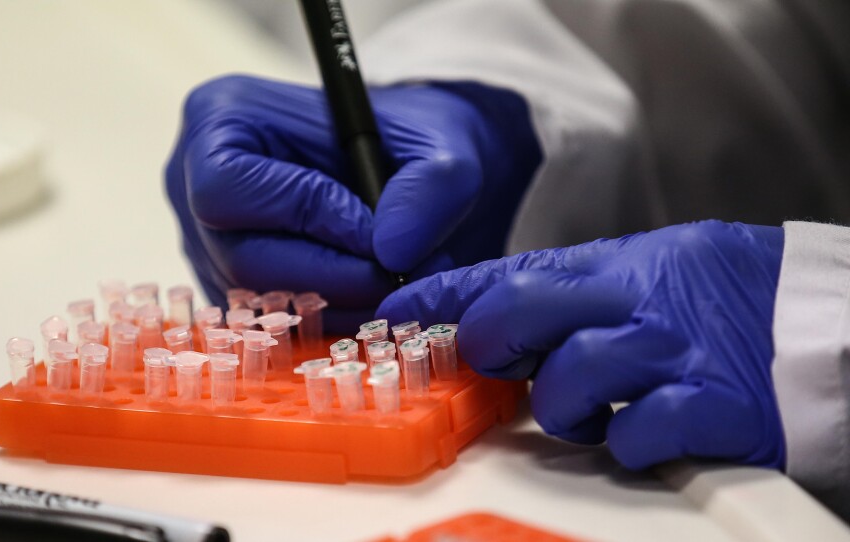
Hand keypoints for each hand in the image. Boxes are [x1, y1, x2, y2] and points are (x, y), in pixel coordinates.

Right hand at [165, 75, 540, 332]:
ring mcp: (205, 239)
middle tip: (396, 280)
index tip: (378, 238)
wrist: (407, 167)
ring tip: (394, 288)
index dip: (305, 219)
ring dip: (334, 308)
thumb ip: (432, 187)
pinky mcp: (228, 285)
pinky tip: (368, 302)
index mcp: (221, 118)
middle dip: (329, 279)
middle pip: (240, 256)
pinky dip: (325, 323)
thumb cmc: (412, 140)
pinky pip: (266, 324)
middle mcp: (192, 181)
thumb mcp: (444, 146)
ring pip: (254, 302)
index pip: (230, 187)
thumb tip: (390, 251)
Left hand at [377, 221, 786, 469]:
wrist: (821, 322)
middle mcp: (635, 304)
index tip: (393, 310)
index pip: (507, 271)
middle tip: (498, 362)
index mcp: (616, 266)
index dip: (442, 294)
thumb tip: (492, 304)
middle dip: (490, 343)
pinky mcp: (707, 409)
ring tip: (590, 407)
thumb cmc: (726, 296)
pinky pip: (630, 435)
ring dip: (563, 407)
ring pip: (564, 383)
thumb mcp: (647, 266)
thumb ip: (574, 286)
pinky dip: (623, 442)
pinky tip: (639, 430)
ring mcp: (668, 356)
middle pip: (518, 312)